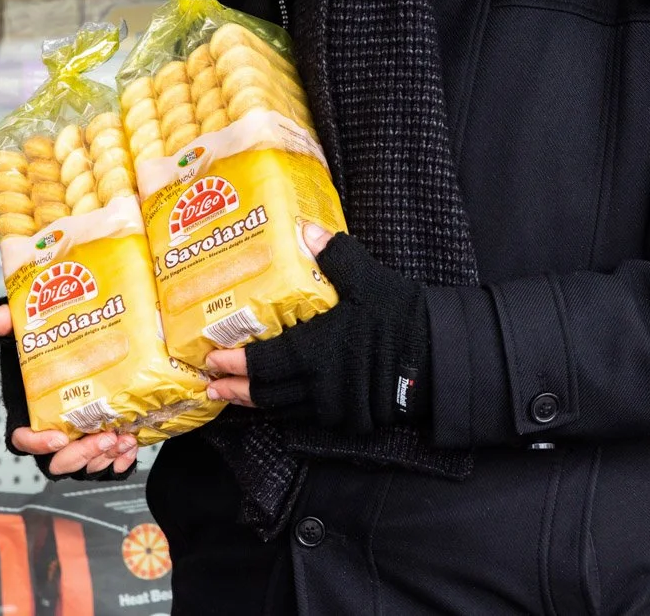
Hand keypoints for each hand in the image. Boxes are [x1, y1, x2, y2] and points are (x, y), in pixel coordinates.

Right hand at [0, 301, 137, 474]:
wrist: (79, 350)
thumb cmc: (45, 352)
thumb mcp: (26, 335)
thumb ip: (10, 326)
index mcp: (28, 413)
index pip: (22, 440)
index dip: (37, 444)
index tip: (59, 437)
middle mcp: (51, 432)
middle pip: (58, 461)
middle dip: (81, 455)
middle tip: (104, 438)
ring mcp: (75, 442)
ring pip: (84, 465)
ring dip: (104, 458)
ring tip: (124, 439)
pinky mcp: (98, 443)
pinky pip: (107, 465)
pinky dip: (120, 462)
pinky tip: (132, 447)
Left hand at [207, 225, 430, 433]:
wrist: (439, 358)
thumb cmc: (401, 317)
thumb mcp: (367, 279)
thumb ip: (334, 255)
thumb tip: (306, 230)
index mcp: (318, 353)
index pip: (264, 364)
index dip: (235, 363)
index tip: (211, 360)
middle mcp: (320, 387)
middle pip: (266, 395)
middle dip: (235, 389)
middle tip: (210, 385)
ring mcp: (336, 408)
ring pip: (285, 410)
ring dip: (257, 402)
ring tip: (234, 394)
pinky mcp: (350, 419)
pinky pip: (308, 417)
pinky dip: (287, 409)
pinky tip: (279, 399)